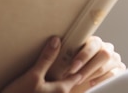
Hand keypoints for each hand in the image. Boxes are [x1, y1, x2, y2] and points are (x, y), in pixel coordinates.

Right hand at [2, 36, 124, 92]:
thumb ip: (46, 58)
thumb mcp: (32, 76)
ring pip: (67, 84)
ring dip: (71, 73)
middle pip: (76, 80)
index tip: (94, 50)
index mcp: (61, 89)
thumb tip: (57, 40)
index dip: (87, 62)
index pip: (80, 74)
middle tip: (90, 54)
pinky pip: (58, 87)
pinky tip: (55, 72)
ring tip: (74, 61)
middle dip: (84, 68)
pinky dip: (63, 79)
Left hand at [66, 36, 125, 91]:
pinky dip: (100, 80)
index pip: (94, 44)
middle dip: (86, 68)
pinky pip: (112, 76)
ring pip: (105, 67)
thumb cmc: (72, 67)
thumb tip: (54, 43)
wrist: (78, 79)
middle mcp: (106, 48)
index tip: (72, 67)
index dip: (83, 56)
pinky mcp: (119, 70)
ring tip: (77, 81)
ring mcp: (114, 59)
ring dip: (90, 76)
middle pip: (103, 55)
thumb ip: (66, 51)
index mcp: (95, 41)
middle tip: (74, 77)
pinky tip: (90, 84)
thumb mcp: (68, 58)